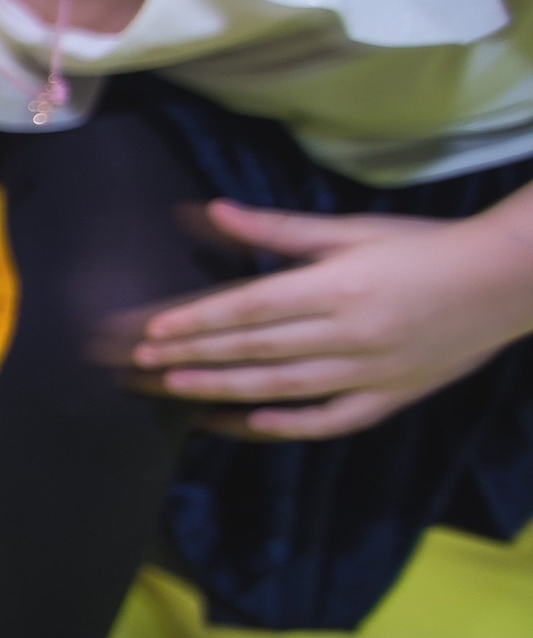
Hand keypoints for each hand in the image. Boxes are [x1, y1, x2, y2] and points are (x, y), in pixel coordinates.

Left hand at [123, 202, 532, 438]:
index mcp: (337, 287)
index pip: (249, 309)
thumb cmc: (423, 246)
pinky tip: (245, 423)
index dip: (196, 322)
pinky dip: (286, 425)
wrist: (507, 280)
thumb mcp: (350, 230)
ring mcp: (370, 372)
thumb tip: (213, 212)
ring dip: (221, 390)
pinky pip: (330, 419)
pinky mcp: (391, 396)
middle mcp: (349, 334)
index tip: (152, 333)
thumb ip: (277, 230)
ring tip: (174, 388)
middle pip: (253, 350)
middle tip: (141, 364)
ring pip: (281, 388)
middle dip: (191, 356)